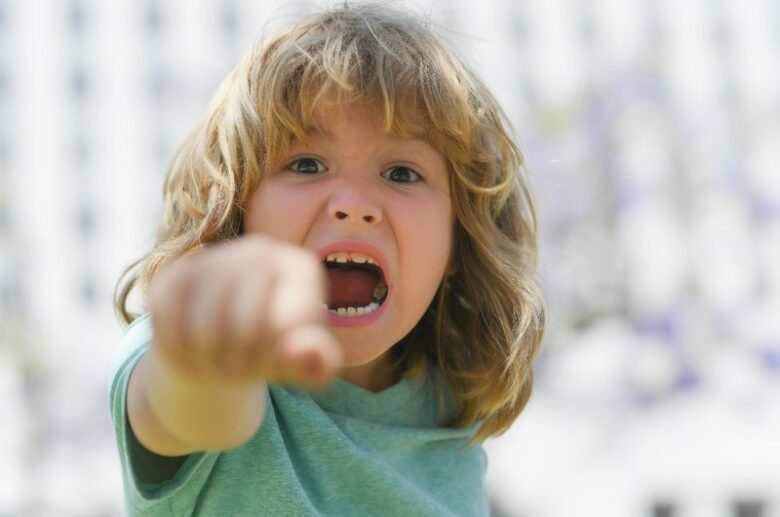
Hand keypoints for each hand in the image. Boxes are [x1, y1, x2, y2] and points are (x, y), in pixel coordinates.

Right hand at [148, 235, 340, 386]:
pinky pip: (169, 320)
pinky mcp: (176, 273)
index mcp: (300, 268)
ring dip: (209, 359)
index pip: (285, 321)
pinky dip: (179, 348)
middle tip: (240, 371)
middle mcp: (260, 250)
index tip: (276, 361)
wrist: (230, 346)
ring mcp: (216, 257)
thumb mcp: (305, 365)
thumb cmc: (277, 352)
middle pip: (244, 322)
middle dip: (241, 359)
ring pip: (203, 324)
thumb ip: (319, 364)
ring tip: (218, 365)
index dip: (275, 354)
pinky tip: (193, 351)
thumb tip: (299, 349)